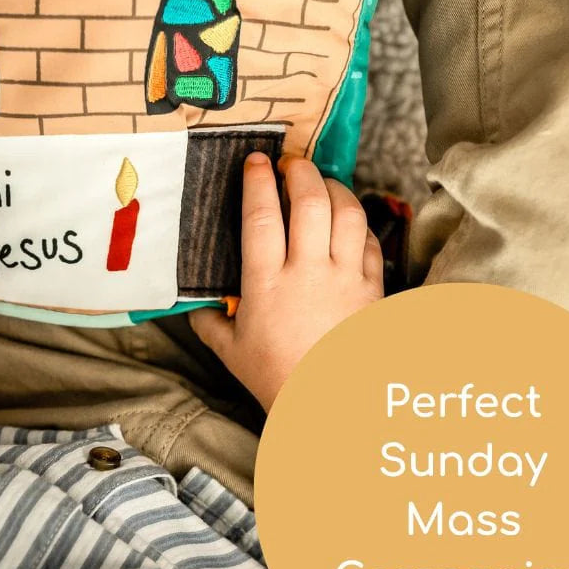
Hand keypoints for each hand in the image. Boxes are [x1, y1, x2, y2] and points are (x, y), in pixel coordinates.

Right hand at [190, 154, 382, 410]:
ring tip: (321, 182)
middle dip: (300, 171)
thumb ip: (209, 319)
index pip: (262, 217)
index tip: (254, 161)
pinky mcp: (374, 289)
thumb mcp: (230, 350)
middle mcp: (309, 273)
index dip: (257, 182)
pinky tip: (347, 222)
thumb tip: (194, 299)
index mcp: (267, 284)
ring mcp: (346, 279)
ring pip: (347, 213)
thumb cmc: (277, 379)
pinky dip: (358, 224)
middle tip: (290, 161)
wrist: (331, 407)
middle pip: (310, 202)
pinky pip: (370, 242)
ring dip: (334, 188)